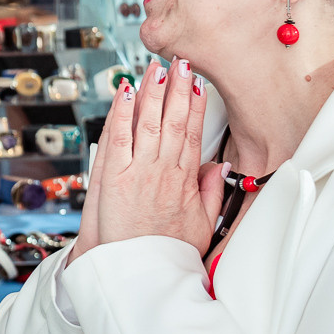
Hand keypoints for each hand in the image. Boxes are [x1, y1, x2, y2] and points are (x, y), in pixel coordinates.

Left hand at [89, 58, 224, 258]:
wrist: (139, 271)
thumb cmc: (166, 251)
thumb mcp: (202, 224)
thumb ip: (211, 193)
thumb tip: (220, 168)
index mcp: (185, 180)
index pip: (194, 133)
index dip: (196, 106)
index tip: (199, 85)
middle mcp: (163, 170)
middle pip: (174, 120)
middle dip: (178, 88)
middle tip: (182, 63)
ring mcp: (138, 171)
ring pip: (148, 121)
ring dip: (152, 91)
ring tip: (155, 67)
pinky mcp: (113, 176)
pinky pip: (119, 135)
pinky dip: (122, 111)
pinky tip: (126, 91)